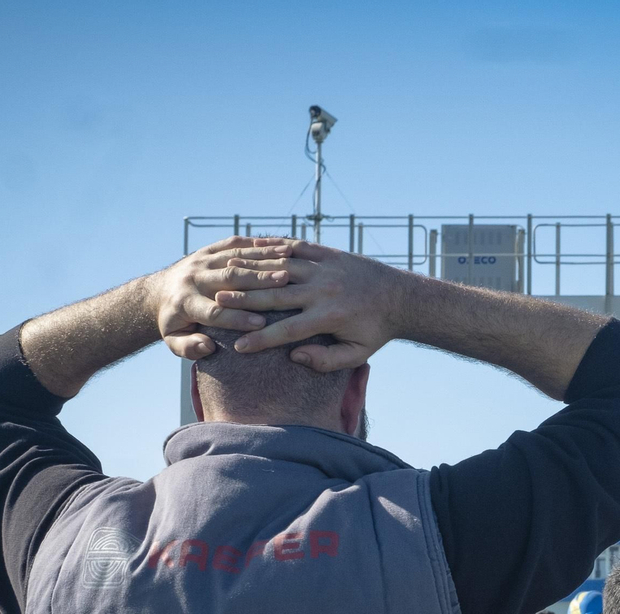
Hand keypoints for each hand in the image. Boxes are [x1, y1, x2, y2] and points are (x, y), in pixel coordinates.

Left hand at [147, 236, 293, 359]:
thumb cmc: (173, 322)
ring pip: (235, 258)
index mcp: (185, 302)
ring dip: (263, 260)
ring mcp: (201, 260)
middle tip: (284, 284)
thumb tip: (207, 347)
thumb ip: (188, 348)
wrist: (159, 292)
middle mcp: (193, 277)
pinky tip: (280, 248)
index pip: (214, 311)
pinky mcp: (209, 250)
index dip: (237, 317)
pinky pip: (234, 244)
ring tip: (288, 263)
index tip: (261, 324)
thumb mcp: (173, 340)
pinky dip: (258, 245)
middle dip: (257, 281)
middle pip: (229, 278)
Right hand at [212, 239, 410, 371]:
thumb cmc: (376, 331)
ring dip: (253, 269)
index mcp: (329, 317)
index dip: (261, 340)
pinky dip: (274, 246)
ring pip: (281, 267)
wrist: (401, 297)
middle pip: (276, 295)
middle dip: (245, 300)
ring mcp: (326, 268)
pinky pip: (296, 246)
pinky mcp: (329, 253)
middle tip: (217, 303)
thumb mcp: (357, 354)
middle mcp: (324, 290)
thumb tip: (294, 357)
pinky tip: (252, 246)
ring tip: (227, 273)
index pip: (287, 330)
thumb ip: (326, 360)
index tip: (238, 348)